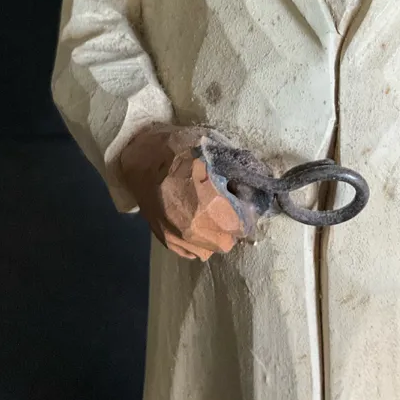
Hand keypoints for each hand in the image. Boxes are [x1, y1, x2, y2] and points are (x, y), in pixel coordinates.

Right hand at [120, 125, 250, 260]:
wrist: (139, 156)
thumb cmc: (177, 148)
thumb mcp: (212, 147)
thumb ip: (237, 166)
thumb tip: (260, 176)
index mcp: (209, 203)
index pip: (242, 222)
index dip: (246, 209)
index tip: (242, 198)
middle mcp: (194, 226)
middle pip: (228, 240)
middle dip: (232, 224)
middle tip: (228, 206)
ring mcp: (176, 235)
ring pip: (209, 250)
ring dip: (215, 236)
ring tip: (211, 216)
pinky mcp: (164, 238)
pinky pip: (189, 252)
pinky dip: (197, 242)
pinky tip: (196, 223)